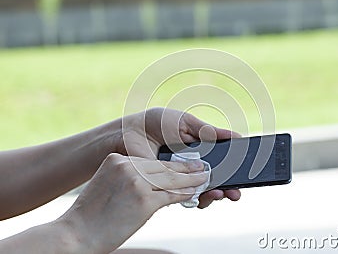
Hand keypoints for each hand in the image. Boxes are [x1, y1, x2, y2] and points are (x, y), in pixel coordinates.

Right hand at [60, 153, 206, 252]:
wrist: (76, 233)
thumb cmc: (91, 214)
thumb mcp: (108, 185)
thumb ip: (129, 178)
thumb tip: (154, 182)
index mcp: (117, 159)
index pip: (151, 161)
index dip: (171, 163)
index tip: (183, 163)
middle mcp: (127, 166)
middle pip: (164, 167)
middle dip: (186, 168)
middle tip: (201, 167)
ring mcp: (137, 182)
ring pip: (171, 179)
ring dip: (191, 179)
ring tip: (204, 178)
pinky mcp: (145, 200)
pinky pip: (171, 194)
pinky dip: (185, 193)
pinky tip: (194, 192)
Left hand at [116, 107, 240, 207]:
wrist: (130, 133)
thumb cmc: (156, 123)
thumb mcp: (186, 123)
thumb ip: (210, 131)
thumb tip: (237, 135)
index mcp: (198, 150)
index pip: (221, 162)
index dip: (234, 168)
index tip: (247, 171)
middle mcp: (191, 166)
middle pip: (216, 180)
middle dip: (230, 187)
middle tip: (237, 191)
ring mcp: (180, 178)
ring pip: (205, 191)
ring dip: (218, 194)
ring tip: (225, 192)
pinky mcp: (168, 188)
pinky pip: (188, 197)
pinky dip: (200, 197)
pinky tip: (207, 192)